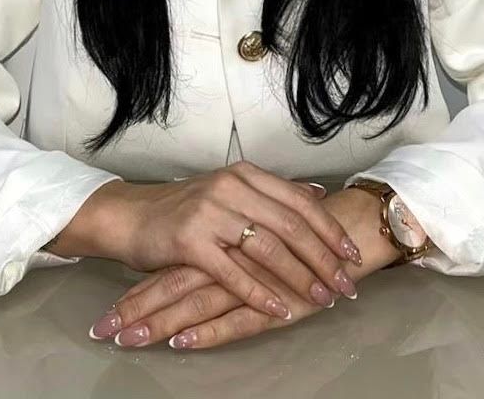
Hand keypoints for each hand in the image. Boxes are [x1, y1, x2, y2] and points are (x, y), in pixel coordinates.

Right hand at [104, 161, 362, 322]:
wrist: (131, 215)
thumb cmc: (184, 207)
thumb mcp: (230, 189)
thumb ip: (271, 192)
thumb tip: (316, 193)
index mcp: (245, 174)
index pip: (300, 201)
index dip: (329, 229)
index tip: (352, 254)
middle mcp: (231, 188)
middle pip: (291, 226)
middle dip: (323, 259)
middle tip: (345, 284)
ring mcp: (210, 213)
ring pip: (268, 248)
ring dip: (299, 278)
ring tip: (321, 299)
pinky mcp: (190, 241)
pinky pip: (234, 273)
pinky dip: (260, 293)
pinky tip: (279, 309)